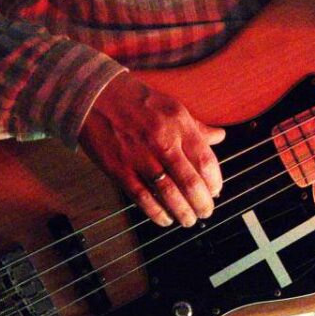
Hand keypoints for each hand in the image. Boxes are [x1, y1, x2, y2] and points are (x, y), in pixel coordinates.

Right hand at [79, 73, 225, 227]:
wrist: (94, 95)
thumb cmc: (136, 100)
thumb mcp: (172, 106)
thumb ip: (196, 127)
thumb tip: (220, 136)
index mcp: (179, 124)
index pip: (205, 160)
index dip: (214, 181)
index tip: (216, 191)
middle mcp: (162, 141)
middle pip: (190, 181)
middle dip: (202, 202)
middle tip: (206, 212)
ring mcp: (139, 156)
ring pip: (168, 193)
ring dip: (182, 211)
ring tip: (189, 220)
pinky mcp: (118, 168)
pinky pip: (141, 196)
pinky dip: (155, 211)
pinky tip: (164, 219)